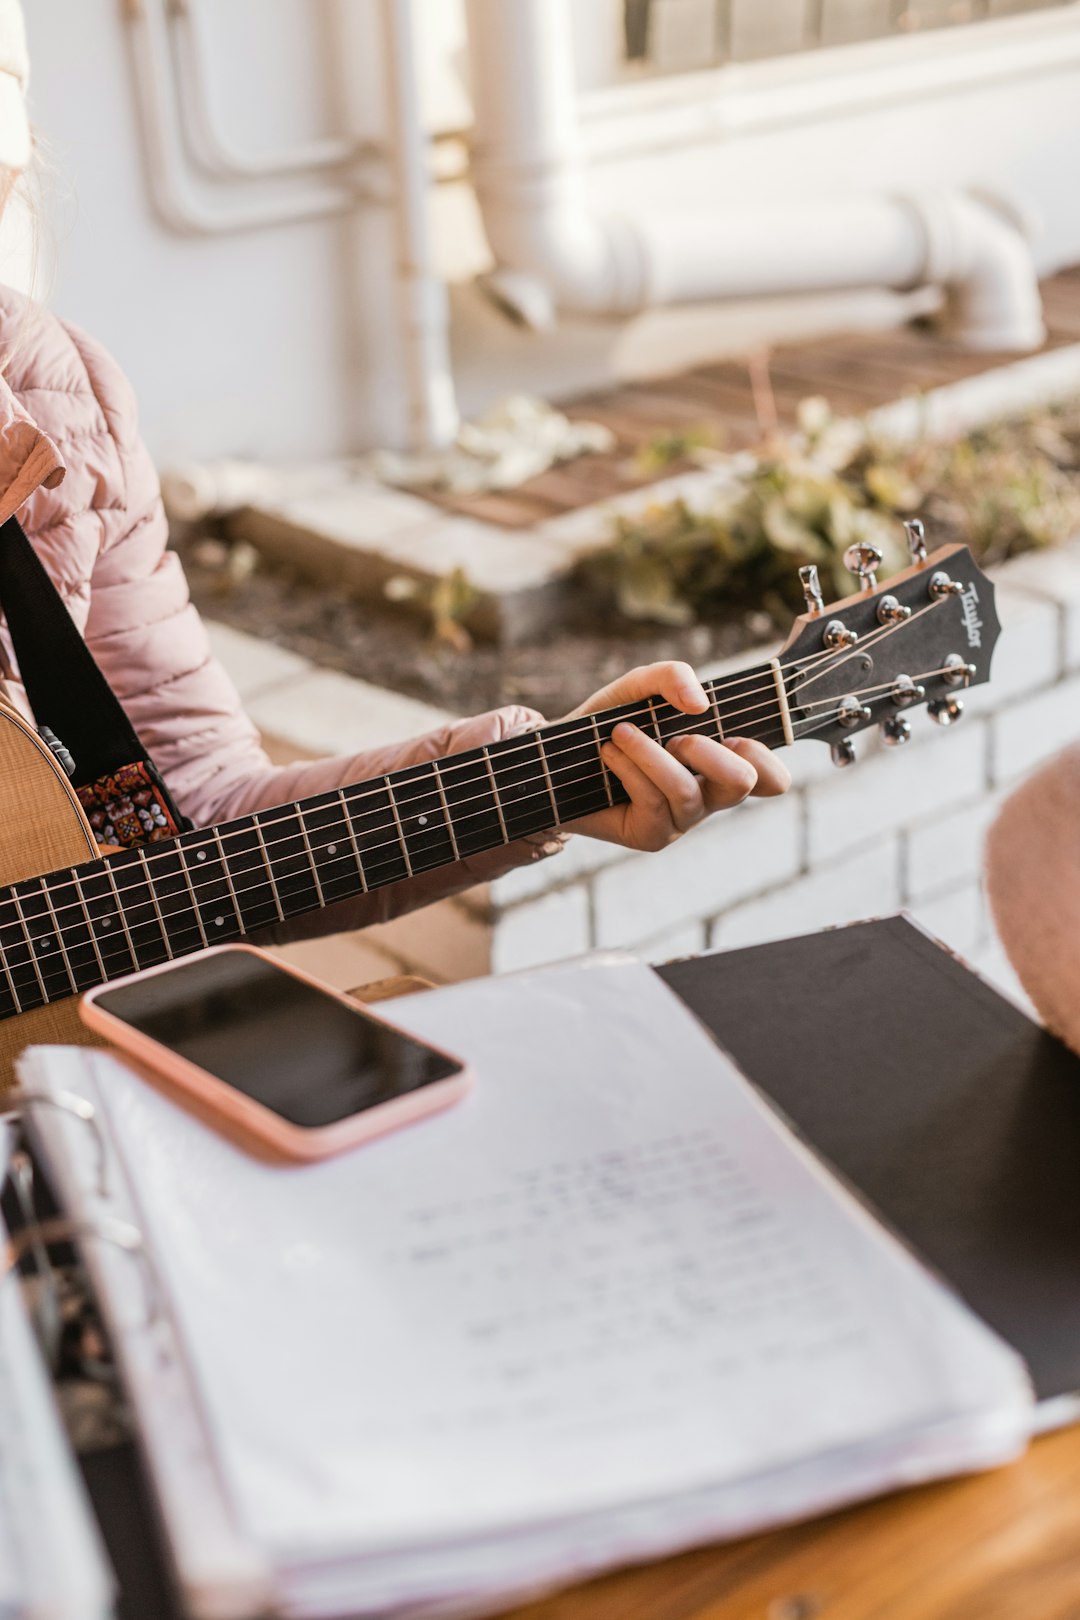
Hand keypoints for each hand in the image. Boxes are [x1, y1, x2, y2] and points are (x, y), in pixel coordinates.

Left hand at [562, 662, 789, 851]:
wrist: (558, 756)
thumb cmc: (611, 721)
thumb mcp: (640, 686)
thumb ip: (672, 677)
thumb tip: (700, 704)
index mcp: (720, 764)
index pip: (772, 779)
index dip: (766, 759)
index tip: (734, 736)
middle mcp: (708, 796)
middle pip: (742, 784)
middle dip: (710, 752)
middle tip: (679, 737)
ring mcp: (681, 820)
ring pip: (686, 792)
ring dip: (651, 754)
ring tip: (620, 733)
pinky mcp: (651, 835)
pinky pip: (652, 801)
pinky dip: (629, 767)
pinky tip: (609, 753)